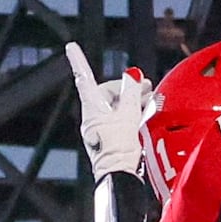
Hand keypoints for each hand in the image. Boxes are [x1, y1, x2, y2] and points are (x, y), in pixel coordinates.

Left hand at [60, 41, 156, 182]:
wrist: (119, 175)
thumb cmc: (120, 146)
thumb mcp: (129, 114)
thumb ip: (131, 92)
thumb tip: (132, 75)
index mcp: (92, 108)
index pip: (84, 78)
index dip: (78, 60)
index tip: (70, 46)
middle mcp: (92, 117)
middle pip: (107, 92)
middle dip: (127, 88)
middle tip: (147, 87)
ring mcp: (100, 128)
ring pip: (116, 106)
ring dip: (133, 101)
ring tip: (150, 103)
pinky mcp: (109, 139)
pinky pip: (119, 119)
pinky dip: (132, 114)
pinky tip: (145, 115)